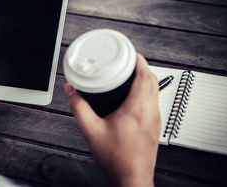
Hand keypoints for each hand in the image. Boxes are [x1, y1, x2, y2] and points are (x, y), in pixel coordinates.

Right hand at [65, 54, 159, 186]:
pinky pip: (154, 100)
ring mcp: (155, 119)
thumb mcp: (91, 131)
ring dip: (145, 78)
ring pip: (155, 89)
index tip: (130, 52)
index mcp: (137, 109)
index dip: (138, 59)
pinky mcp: (155, 125)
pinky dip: (146, 90)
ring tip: (129, 75)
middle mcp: (150, 111)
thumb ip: (79, 108)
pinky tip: (133, 95)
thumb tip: (71, 91)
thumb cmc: (117, 160)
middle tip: (127, 61)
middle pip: (152, 78)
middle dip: (140, 66)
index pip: (144, 74)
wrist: (132, 179)